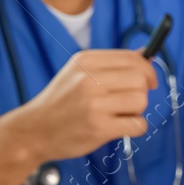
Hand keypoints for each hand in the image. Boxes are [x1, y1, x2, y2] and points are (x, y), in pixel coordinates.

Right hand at [20, 49, 156, 161]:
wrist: (35, 129)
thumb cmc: (63, 102)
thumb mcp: (80, 73)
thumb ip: (113, 64)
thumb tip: (148, 54)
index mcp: (86, 61)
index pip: (133, 58)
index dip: (148, 71)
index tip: (148, 83)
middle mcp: (89, 78)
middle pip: (140, 80)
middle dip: (143, 92)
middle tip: (130, 102)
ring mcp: (93, 103)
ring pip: (141, 101)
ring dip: (137, 111)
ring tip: (120, 115)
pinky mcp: (99, 127)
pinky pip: (138, 125)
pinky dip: (135, 128)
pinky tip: (120, 128)